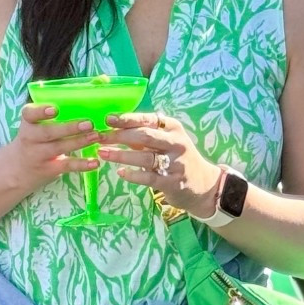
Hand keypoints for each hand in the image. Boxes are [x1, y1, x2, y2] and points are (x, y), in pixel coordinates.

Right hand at [6, 102, 103, 195]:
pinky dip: (82, 165)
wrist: (17, 170)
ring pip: (60, 147)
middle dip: (69, 128)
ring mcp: (40, 155)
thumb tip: (89, 93)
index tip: (54, 109)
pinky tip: (95, 162)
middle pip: (48, 132)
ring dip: (79, 142)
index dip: (41, 111)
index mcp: (28, 123)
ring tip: (96, 136)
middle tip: (89, 123)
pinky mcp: (49, 169)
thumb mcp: (34, 126)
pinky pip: (67, 165)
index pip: (29, 114)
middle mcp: (31, 139)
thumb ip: (52, 113)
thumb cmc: (34, 140)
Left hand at [96, 110, 221, 219]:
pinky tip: (120, 173)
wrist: (203, 185)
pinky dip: (133, 175)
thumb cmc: (179, 160)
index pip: (148, 119)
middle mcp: (176, 143)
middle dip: (119, 136)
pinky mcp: (172, 182)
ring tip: (102, 153)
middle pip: (144, 136)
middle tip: (100, 137)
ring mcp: (175, 163)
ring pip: (144, 157)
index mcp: (174, 128)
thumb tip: (116, 128)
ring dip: (121, 155)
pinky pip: (148, 177)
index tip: (108, 119)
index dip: (127, 119)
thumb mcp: (167, 142)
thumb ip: (145, 136)